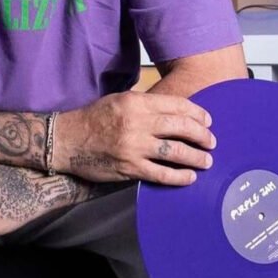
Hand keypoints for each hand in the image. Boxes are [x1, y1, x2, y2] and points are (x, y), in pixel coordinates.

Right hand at [53, 91, 215, 184]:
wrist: (67, 140)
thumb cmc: (93, 118)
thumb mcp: (119, 100)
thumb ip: (145, 104)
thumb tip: (174, 111)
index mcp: (136, 102)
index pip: (176, 105)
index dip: (197, 114)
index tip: (207, 121)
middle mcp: (137, 123)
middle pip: (181, 127)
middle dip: (202, 135)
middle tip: (211, 141)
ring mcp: (134, 146)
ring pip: (176, 152)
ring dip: (196, 157)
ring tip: (206, 161)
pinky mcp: (129, 167)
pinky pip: (161, 174)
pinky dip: (179, 177)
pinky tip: (189, 177)